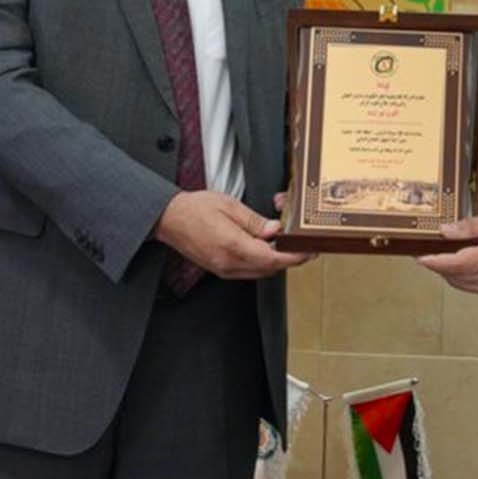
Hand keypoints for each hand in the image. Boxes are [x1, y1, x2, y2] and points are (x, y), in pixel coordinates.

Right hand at [155, 190, 307, 280]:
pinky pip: (249, 271)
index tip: (309, 251)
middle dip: (288, 258)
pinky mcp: (220, 270)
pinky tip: (264, 248)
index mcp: (232, 245)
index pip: (272, 258)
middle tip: (301, 244)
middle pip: (270, 268)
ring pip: (260, 272)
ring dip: (275, 261)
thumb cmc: (195, 209)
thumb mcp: (230, 206)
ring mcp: (224, 270)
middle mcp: (229, 263)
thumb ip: (255, 222)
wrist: (169, 219)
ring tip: (284, 244)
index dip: (294, 256)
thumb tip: (275, 231)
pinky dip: (261, 262)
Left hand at [419, 210, 477, 298]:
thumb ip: (469, 227)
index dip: (432, 261)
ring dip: (449, 273)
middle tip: (428, 252)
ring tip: (443, 258)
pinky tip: (463, 265)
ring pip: (461, 285)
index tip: (418, 256)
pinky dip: (463, 279)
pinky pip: (473, 289)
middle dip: (438, 266)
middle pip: (453, 276)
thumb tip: (445, 231)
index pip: (451, 264)